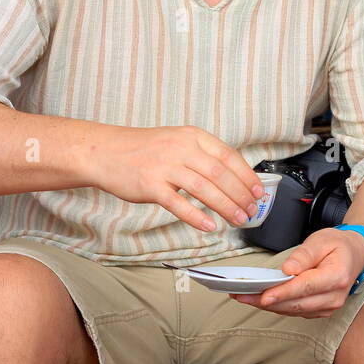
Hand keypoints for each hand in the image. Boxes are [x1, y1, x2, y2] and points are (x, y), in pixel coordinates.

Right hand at [88, 124, 262, 232]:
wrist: (105, 151)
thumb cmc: (145, 150)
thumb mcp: (178, 141)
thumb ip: (203, 155)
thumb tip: (234, 177)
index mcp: (193, 137)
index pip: (229, 156)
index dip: (247, 176)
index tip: (258, 192)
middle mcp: (182, 149)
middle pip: (221, 174)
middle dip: (241, 195)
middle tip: (252, 211)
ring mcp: (165, 167)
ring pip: (205, 189)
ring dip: (226, 207)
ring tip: (238, 219)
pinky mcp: (150, 185)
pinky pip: (178, 204)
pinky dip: (196, 216)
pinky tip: (210, 226)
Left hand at [231, 228, 363, 317]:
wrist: (355, 255)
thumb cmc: (337, 245)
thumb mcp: (321, 240)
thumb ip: (304, 255)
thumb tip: (288, 269)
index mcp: (337, 277)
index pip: (305, 287)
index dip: (283, 292)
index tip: (263, 295)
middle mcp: (334, 297)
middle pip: (295, 303)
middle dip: (266, 300)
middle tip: (241, 294)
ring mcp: (329, 307)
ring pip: (292, 310)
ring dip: (267, 305)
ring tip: (243, 296)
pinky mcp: (320, 311)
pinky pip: (295, 311)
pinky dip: (277, 306)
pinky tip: (259, 298)